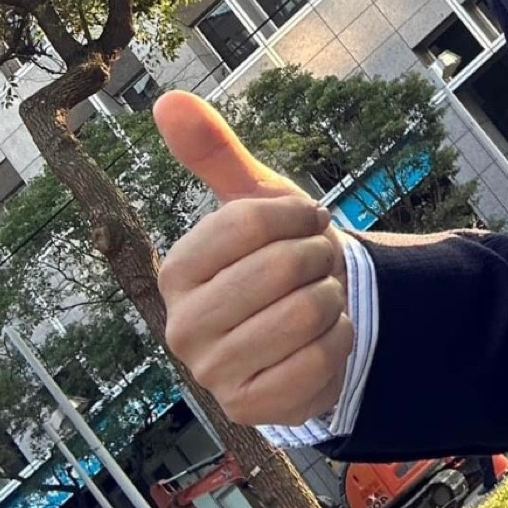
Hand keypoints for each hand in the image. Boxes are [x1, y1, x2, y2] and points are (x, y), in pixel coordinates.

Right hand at [154, 92, 353, 427]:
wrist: (306, 326)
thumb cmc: (274, 257)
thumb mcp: (253, 200)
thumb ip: (214, 151)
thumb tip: (166, 98)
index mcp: (176, 270)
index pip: (251, 222)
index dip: (299, 214)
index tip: (309, 219)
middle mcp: (182, 326)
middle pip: (284, 268)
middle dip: (322, 256)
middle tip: (321, 261)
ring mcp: (214, 374)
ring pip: (307, 314)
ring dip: (334, 296)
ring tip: (321, 296)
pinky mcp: (251, 409)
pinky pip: (321, 361)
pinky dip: (341, 340)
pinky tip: (325, 337)